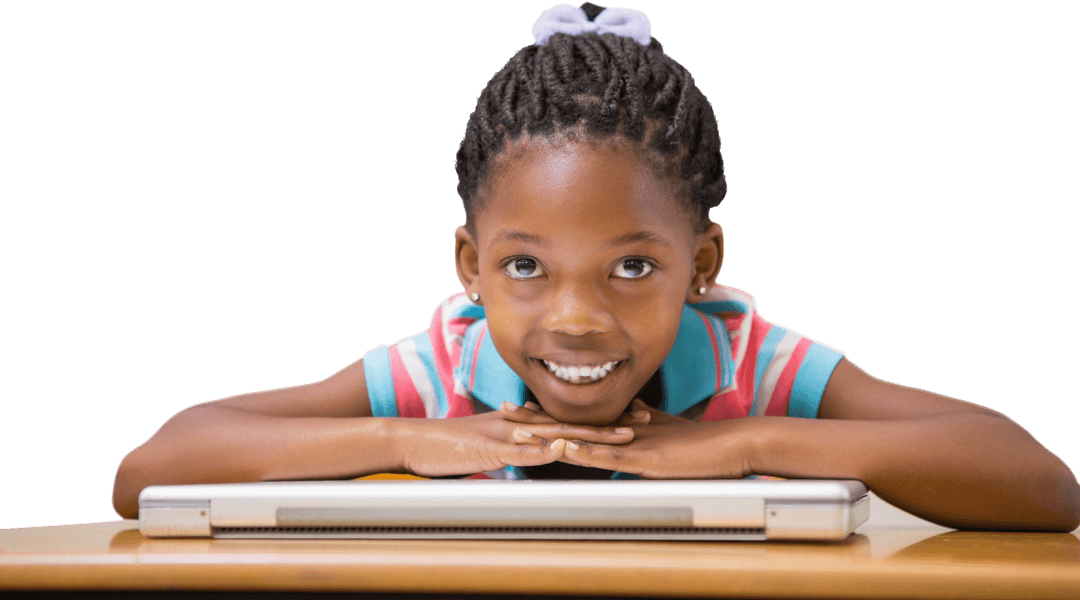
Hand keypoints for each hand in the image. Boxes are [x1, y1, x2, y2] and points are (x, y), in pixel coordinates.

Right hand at [392, 405, 637, 477]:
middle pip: (572, 422)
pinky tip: (566, 449)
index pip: (565, 421)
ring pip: (556, 433)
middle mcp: (519, 425)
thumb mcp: (488, 450)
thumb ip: (513, 449)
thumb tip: (534, 454)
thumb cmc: (446, 450)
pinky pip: (522, 450)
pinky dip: (544, 449)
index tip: (628, 419)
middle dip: (608, 423)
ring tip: (623, 434)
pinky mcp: (491, 449)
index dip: (597, 421)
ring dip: (591, 434)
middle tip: (643, 421)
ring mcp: (507, 435)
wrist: (413, 443)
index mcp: (520, 425)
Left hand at [510, 399, 755, 478]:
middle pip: (570, 424)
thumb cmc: (700, 443)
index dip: (547, 415)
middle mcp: (620, 433)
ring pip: (583, 438)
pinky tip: (567, 450)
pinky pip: (610, 457)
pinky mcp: (645, 459)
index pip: (577, 421)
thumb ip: (643, 423)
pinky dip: (588, 453)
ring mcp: (631, 445)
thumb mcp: (663, 432)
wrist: (729, 446)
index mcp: (621, 429)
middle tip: (504, 412)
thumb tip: (628, 415)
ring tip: (520, 433)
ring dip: (551, 436)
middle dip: (536, 420)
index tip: (520, 410)